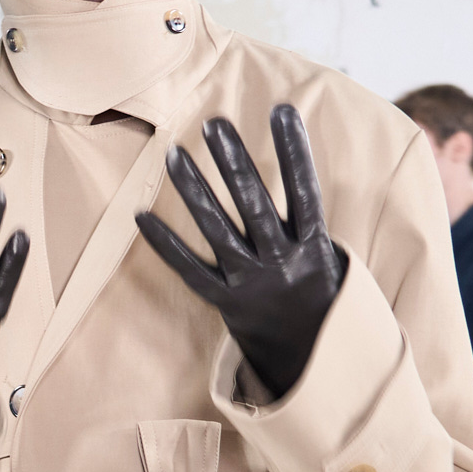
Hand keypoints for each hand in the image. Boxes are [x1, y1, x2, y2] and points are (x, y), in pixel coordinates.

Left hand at [135, 103, 345, 398]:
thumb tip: (298, 162)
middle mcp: (283, 264)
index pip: (305, 190)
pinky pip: (189, 270)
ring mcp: (252, 285)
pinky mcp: (226, 303)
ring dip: (194, 190)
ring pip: (217, 230)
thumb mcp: (331, 259)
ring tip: (174, 153)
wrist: (312, 362)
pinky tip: (141, 215)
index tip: (282, 108)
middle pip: (255, 204)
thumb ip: (309, 219)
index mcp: (315, 249)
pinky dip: (164, 243)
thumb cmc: (319, 297)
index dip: (295, 150)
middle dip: (234, 162)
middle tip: (214, 122)